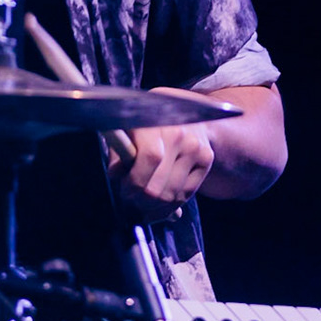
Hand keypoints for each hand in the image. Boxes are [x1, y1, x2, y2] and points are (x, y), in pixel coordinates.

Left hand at [109, 88, 217, 220]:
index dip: (134, 182)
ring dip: (154, 208)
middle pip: (159, 184)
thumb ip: (119, 151)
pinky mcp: (206, 159)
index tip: (124, 191)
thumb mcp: (128, 129)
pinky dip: (170, 208)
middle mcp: (179, 134)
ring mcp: (195, 147)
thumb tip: (115, 175)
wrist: (185, 111)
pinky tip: (159, 209)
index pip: (150, 158)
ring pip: (172, 194)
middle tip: (131, 202)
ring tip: (143, 206)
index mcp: (155, 122)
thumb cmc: (148, 123)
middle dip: (140, 201)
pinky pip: (186, 194)